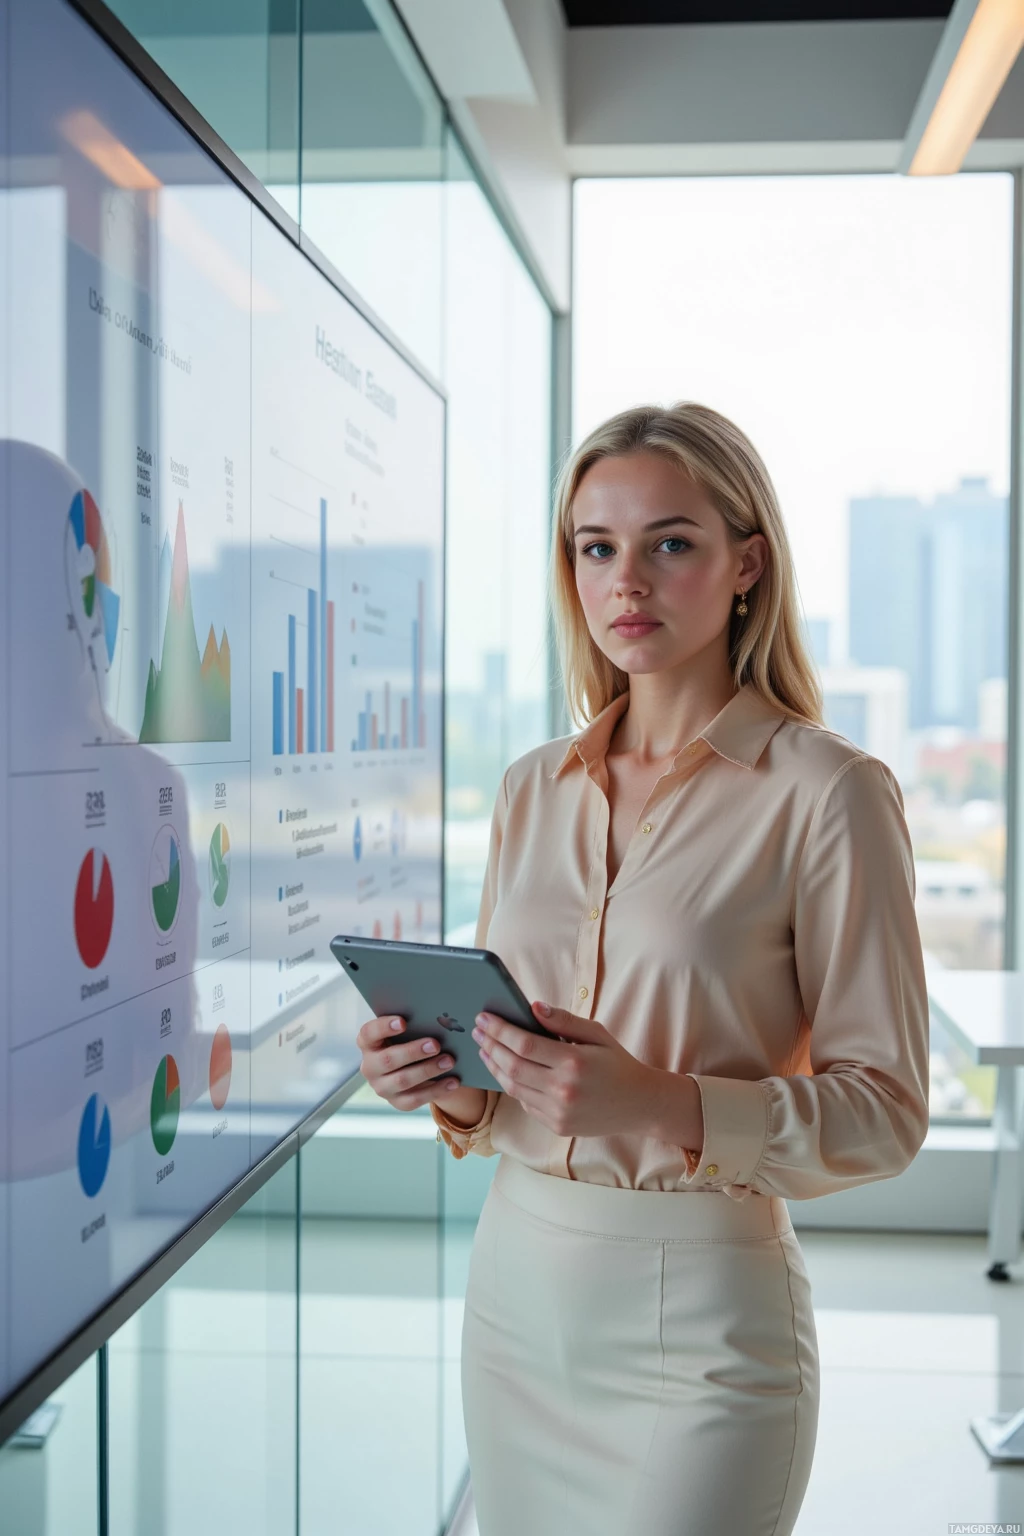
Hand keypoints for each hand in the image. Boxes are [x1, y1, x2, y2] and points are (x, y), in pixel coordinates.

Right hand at [357, 1014, 465, 1111]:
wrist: (411, 1067)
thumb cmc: (408, 1040)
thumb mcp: (406, 1032)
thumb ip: (414, 1025)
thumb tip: (438, 1020)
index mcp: (368, 1043)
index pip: (369, 1033)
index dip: (384, 1027)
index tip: (403, 1022)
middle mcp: (370, 1067)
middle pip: (387, 1060)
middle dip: (413, 1052)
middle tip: (435, 1044)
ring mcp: (382, 1087)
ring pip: (402, 1081)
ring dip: (428, 1070)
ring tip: (449, 1061)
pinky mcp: (397, 1102)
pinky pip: (416, 1099)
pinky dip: (436, 1090)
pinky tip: (453, 1081)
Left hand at [473, 1001, 671, 1139]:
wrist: (640, 1104)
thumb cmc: (617, 1063)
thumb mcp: (597, 1034)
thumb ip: (564, 1020)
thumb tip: (532, 1007)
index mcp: (573, 1062)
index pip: (524, 1043)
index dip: (500, 1029)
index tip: (484, 1017)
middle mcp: (563, 1090)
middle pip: (513, 1066)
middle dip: (490, 1045)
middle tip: (478, 1031)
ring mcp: (558, 1112)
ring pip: (513, 1087)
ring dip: (495, 1066)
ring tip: (486, 1049)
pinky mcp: (557, 1126)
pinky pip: (525, 1103)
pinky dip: (512, 1085)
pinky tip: (507, 1070)